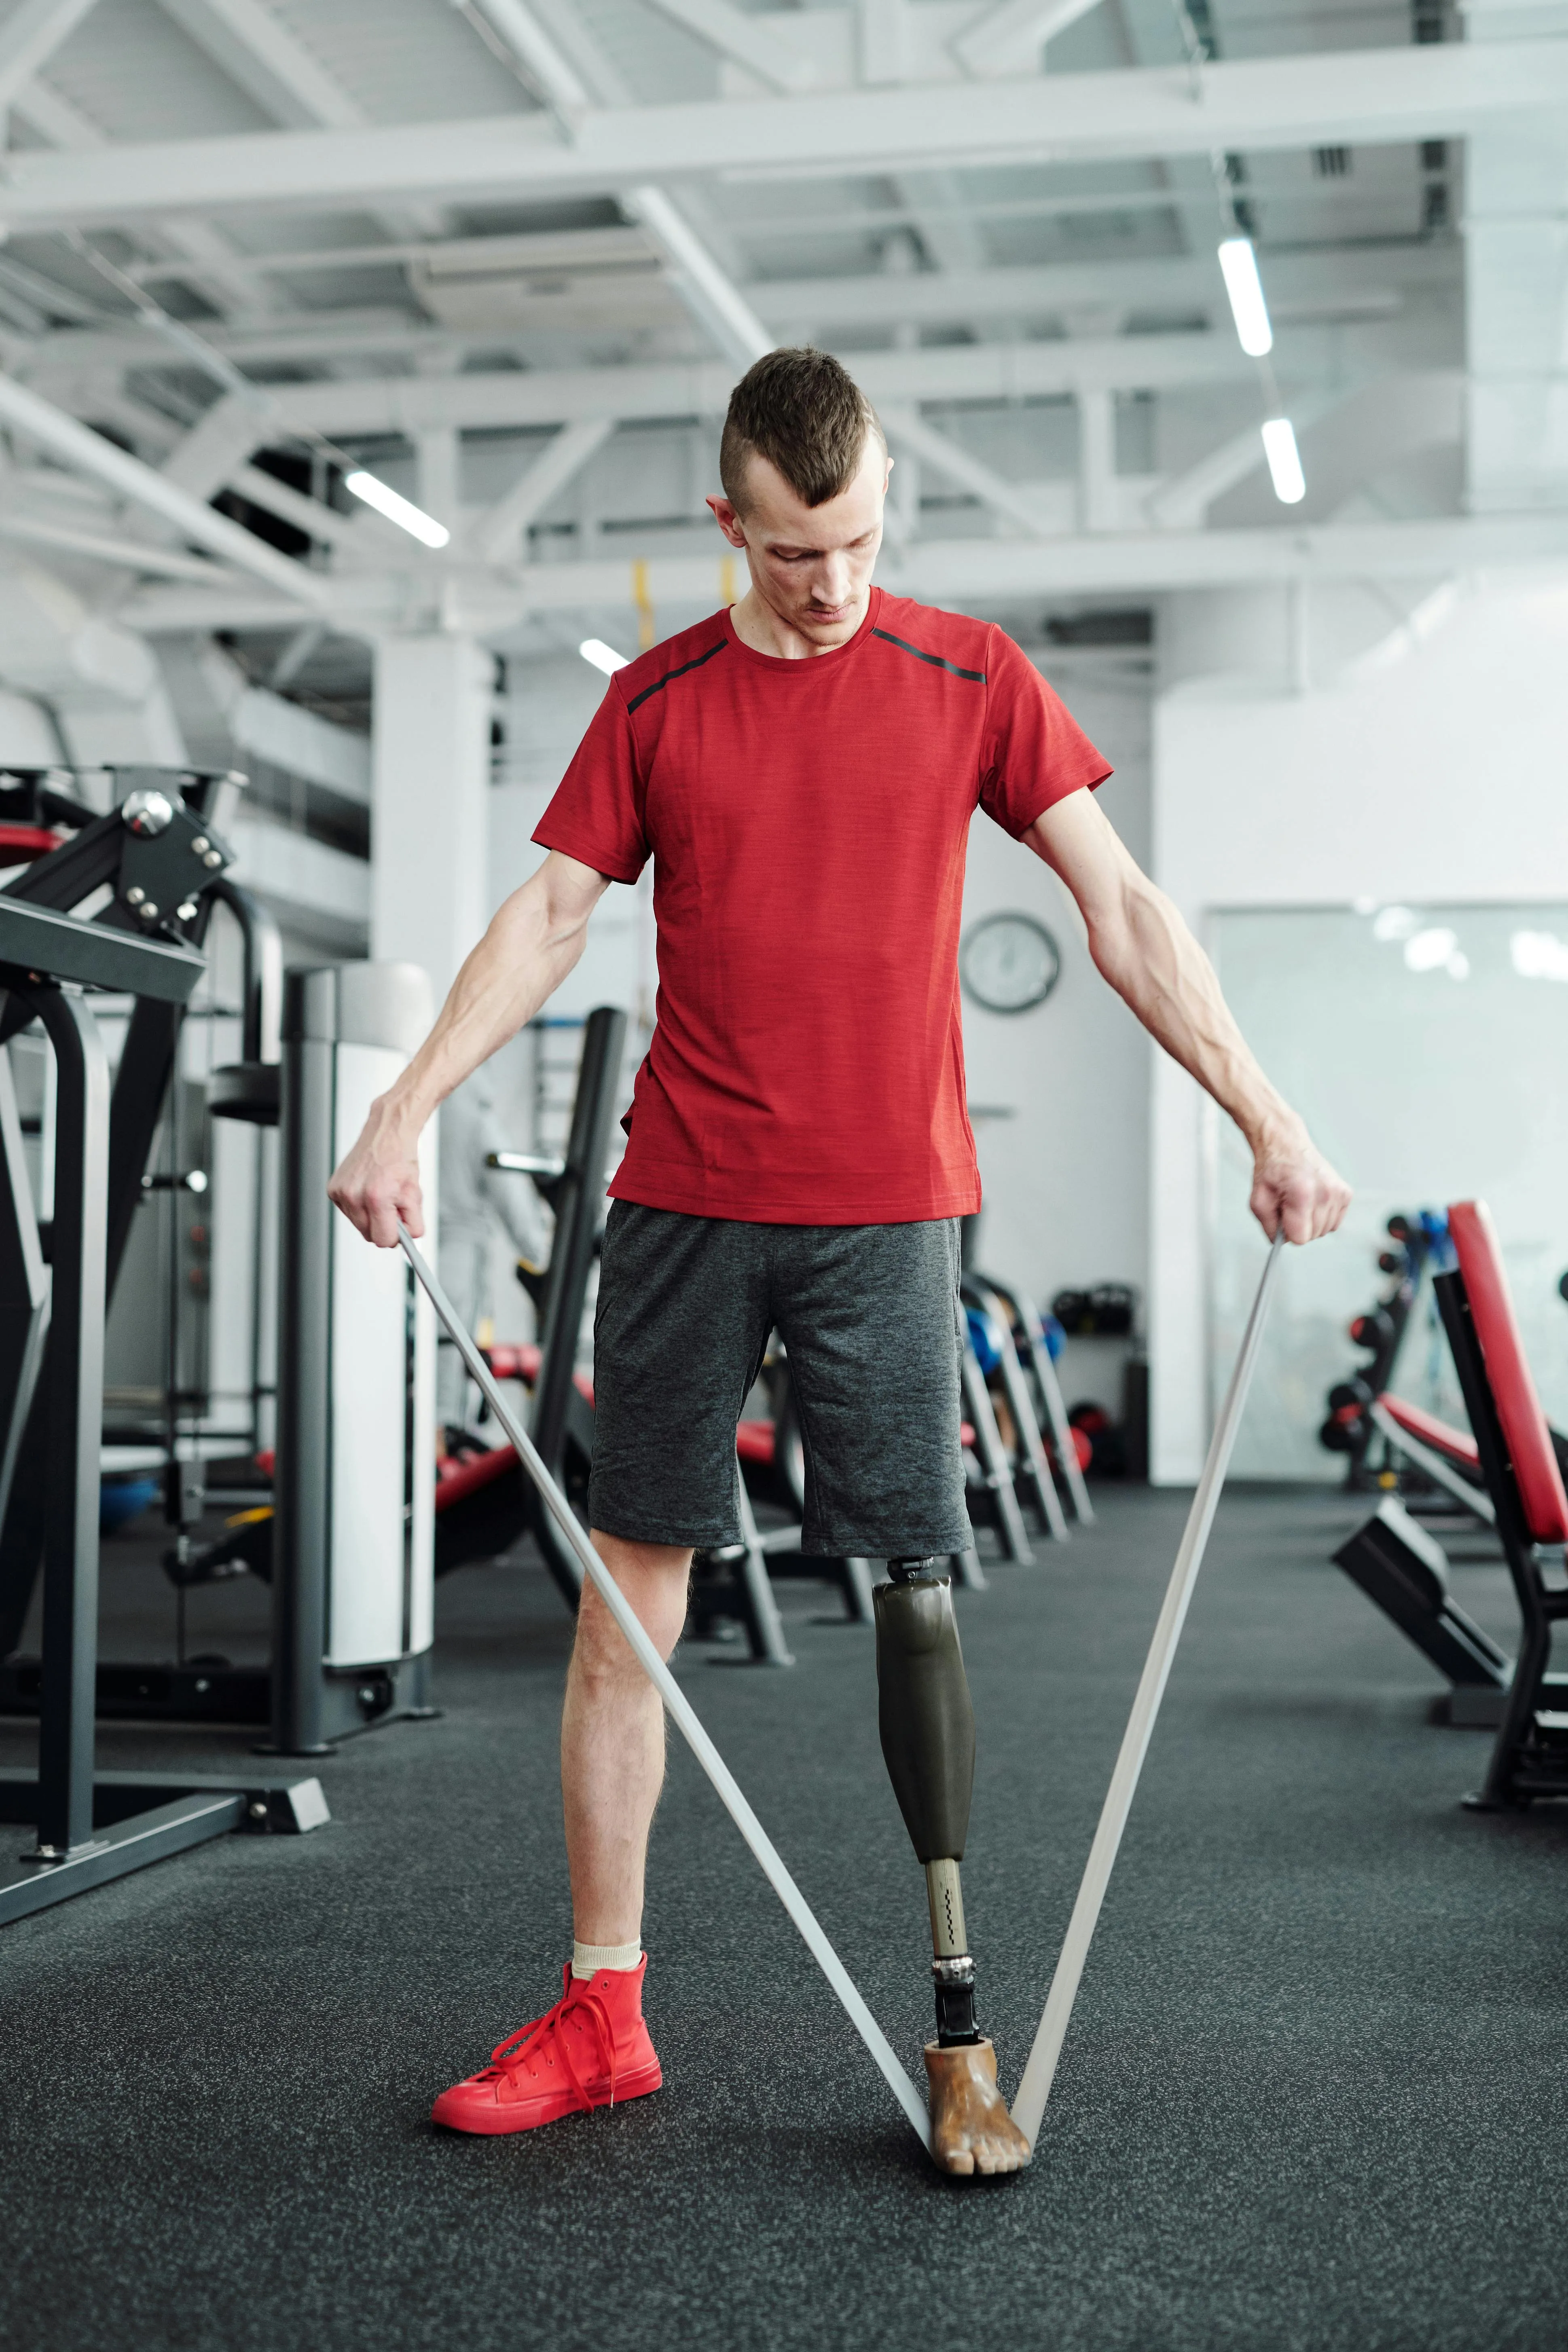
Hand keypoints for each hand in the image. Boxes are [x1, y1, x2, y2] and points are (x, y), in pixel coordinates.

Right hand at [327, 1096, 424, 1247]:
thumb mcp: (415, 1194)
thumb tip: (409, 1240)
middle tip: (392, 1207)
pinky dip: (359, 1207)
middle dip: (383, 1226)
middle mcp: (354, 1195)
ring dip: (371, 1217)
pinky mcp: (333, 1190)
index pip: (382, 1240)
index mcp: (376, 1197)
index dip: (394, 1237)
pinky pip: (348, 1212)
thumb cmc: (399, 1160)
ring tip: (380, 1195)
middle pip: (369, 1235)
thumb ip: (414, 1223)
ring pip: (358, 1225)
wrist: (386, 1135)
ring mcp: (341, 1192)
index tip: (399, 1229)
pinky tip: (367, 1191)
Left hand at [1249, 1118, 1350, 1244]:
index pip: (1300, 1238)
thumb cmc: (1273, 1170)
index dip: (1287, 1233)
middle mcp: (1325, 1193)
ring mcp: (1338, 1193)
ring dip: (1311, 1222)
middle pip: (1313, 1236)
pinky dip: (1323, 1217)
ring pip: (1325, 1231)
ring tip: (1301, 1202)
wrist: (1287, 1146)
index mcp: (1302, 1195)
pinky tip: (1313, 1201)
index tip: (1282, 1218)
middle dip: (1298, 1226)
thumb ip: (1268, 1226)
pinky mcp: (1346, 1193)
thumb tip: (1280, 1243)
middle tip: (1290, 1206)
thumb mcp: (1258, 1199)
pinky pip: (1335, 1222)